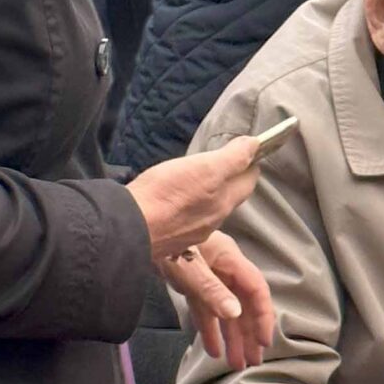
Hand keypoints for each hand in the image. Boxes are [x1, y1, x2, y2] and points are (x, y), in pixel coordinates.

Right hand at [127, 136, 260, 258]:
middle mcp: (213, 221)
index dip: (248, 163)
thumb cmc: (166, 194)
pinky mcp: (170, 238)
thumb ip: (232, 158)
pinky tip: (174, 202)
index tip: (244, 151)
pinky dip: (187, 208)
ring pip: (208, 210)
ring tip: (195, 180)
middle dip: (229, 179)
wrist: (128, 228)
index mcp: (224, 203)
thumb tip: (254, 145)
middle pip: (229, 197)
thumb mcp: (205, 168)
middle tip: (220, 162)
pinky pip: (186, 220)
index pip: (248, 181)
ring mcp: (191, 232)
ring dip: (208, 194)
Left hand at [161, 230, 273, 369]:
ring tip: (235, 364)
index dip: (263, 316)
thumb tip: (235, 313)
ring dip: (231, 337)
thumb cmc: (165, 246)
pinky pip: (206, 310)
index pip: (255, 290)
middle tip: (253, 361)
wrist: (137, 233)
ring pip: (225, 311)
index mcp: (230, 259)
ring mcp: (208, 277)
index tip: (264, 342)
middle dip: (248, 334)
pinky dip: (210, 330)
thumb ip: (212, 291)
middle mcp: (224, 268)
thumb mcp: (189, 268)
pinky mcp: (192, 284)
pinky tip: (213, 350)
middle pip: (243, 304)